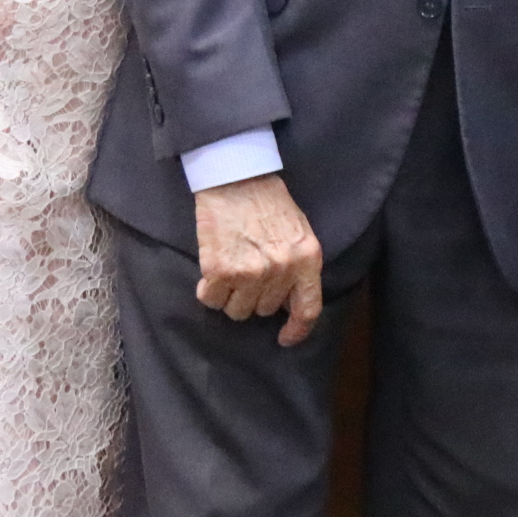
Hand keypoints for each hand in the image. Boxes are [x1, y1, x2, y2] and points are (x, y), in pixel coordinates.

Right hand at [194, 173, 324, 344]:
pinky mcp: (220, 271)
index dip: (297, 330)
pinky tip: (212, 271)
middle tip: (248, 271)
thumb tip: (290, 303)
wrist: (237, 178)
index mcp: (307, 259)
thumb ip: (299, 266)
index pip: (308, 309)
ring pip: (237, 310)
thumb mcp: (300, 232)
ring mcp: (251, 272)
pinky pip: (212, 300)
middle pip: (265, 311)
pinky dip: (209, 291)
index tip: (285, 338)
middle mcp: (281, 270)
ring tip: (230, 269)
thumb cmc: (269, 203)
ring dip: (231, 296)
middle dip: (255, 297)